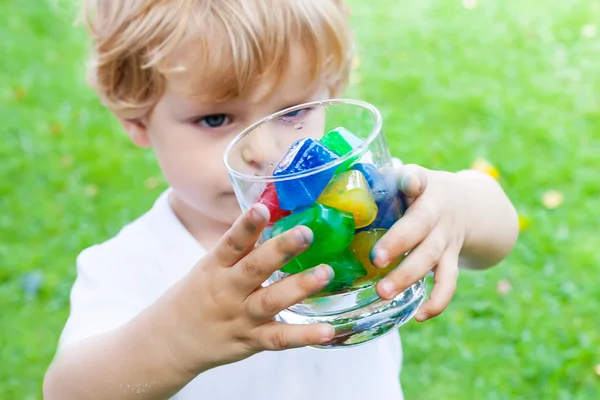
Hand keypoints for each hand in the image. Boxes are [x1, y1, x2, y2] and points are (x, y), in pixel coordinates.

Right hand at [158, 204, 333, 375]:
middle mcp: (227, 291)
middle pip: (254, 269)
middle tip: (306, 233)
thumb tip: (272, 213)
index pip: (231, 243)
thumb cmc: (199, 294)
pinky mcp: (251, 341)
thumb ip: (240, 248)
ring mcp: (240, 317)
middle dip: (281, 250)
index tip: (262, 209)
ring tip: (325, 273)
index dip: (246, 225)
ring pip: (270, 302)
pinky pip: (279, 338)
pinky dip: (303, 336)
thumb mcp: (211, 267)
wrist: (171, 341)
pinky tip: (327, 330)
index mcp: (215, 267)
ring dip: (299, 287)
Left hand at [371, 164, 467, 321]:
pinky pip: (449, 282)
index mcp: (422, 185)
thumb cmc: (419, 194)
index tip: (409, 182)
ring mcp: (447, 236)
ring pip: (432, 257)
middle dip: (398, 243)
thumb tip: (328, 192)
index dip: (413, 180)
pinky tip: (419, 316)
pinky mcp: (452, 258)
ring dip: (408, 276)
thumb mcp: (405, 179)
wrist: (468, 205)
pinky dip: (437, 302)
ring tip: (383, 293)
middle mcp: (437, 210)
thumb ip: (376, 184)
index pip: (418, 178)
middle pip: (421, 226)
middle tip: (374, 260)